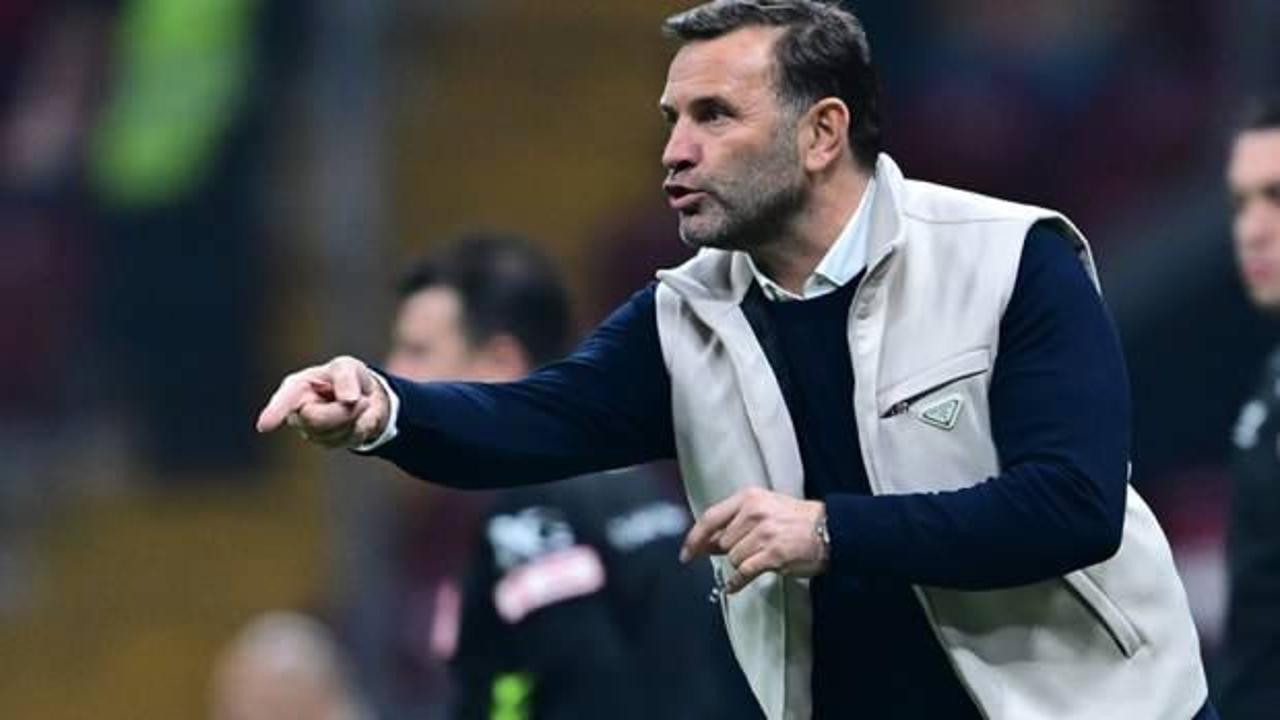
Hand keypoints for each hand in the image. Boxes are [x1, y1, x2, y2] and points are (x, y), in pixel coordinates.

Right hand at [256, 356, 389, 448]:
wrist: (363, 396)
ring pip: (336, 432)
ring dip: (356, 417)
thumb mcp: (347, 367)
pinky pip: (349, 439)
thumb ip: (346, 377)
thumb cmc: (345, 377)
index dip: (275, 413)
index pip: (285, 400)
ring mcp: (311, 431)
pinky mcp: (328, 443)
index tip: (264, 426)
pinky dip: (362, 426)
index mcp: (296, 388)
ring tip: (360, 402)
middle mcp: (298, 412)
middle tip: (361, 398)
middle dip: (344, 411)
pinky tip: (359, 417)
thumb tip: (348, 399)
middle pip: (317, 420)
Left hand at [680, 488, 827, 593]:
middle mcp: (754, 513)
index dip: (694, 538)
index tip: (685, 553)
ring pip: (733, 559)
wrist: (830, 530)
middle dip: (730, 552)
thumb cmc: (797, 520)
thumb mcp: (764, 509)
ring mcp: (763, 534)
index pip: (710, 518)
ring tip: (762, 558)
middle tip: (750, 550)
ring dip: (742, 564)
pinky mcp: (773, 554)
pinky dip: (736, 582)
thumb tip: (705, 543)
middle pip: (722, 543)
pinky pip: (744, 573)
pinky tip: (735, 586)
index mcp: (748, 498)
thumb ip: (735, 522)